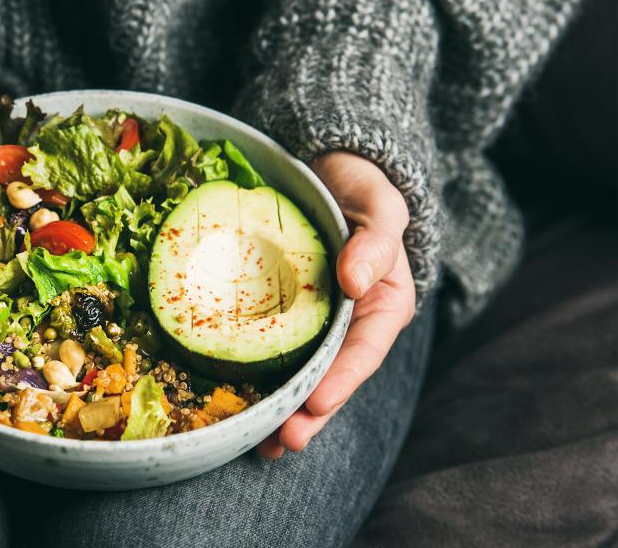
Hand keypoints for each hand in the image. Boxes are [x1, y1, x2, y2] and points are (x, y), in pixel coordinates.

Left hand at [256, 151, 415, 458]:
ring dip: (281, 411)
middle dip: (307, 413)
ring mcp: (315, 323)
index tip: (316, 403)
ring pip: (301, 375)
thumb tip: (356, 280)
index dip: (342, 381)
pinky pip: (270, 351)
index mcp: (382, 306)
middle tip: (281, 442)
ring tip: (259, 444)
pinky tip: (235, 405)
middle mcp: (350, 324)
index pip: (364, 352)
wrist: (331, 173)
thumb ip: (376, 241)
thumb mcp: (381, 207)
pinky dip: (256, 380)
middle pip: (331, 378)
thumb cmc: (362, 190)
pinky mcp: (283, 316)